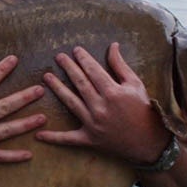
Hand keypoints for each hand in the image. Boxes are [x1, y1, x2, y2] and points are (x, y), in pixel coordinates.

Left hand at [36, 43, 168, 164]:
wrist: (148, 141)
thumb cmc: (142, 109)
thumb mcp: (135, 84)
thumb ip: (120, 65)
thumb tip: (113, 45)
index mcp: (113, 92)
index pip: (93, 71)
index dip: (83, 59)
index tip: (75, 50)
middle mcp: (101, 107)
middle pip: (80, 83)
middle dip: (68, 68)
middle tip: (58, 57)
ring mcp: (93, 124)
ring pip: (71, 103)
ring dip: (57, 89)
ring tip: (46, 77)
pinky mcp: (89, 139)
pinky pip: (68, 139)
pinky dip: (53, 138)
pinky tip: (38, 134)